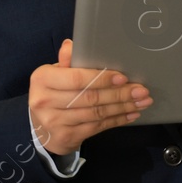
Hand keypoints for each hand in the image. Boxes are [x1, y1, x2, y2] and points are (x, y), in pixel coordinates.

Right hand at [28, 38, 150, 157]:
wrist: (40, 127)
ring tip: (142, 102)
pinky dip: (117, 120)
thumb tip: (71, 45)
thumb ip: (67, 61)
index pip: (76, 78)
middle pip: (90, 98)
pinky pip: (97, 127)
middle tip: (141, 91)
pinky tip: (131, 114)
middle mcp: (45, 101)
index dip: (102, 78)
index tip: (123, 78)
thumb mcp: (56, 73)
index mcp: (43, 79)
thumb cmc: (54, 92)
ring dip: (123, 108)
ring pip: (96, 114)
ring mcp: (54, 122)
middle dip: (120, 94)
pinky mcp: (65, 137)